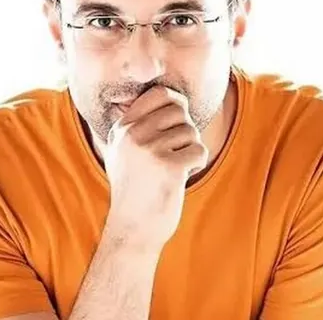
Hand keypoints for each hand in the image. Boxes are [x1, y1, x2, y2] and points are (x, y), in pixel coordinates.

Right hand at [104, 86, 207, 248]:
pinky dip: (196, 163)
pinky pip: (199, 151)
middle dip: (185, 130)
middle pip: (179, 111)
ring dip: (190, 150)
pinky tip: (181, 177)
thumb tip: (174, 97)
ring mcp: (149, 150)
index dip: (176, 102)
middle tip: (175, 151)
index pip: (158, 93)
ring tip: (173, 169)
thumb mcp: (123, 151)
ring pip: (191, 132)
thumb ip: (139, 124)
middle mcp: (132, 135)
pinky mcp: (168, 167)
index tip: (177, 119)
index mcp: (122, 128)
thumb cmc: (134, 189)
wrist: (132, 229)